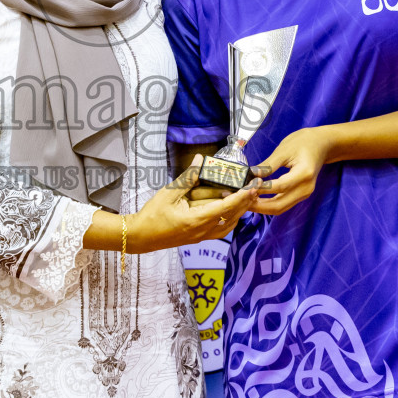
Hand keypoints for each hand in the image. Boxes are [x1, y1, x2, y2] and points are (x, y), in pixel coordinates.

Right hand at [131, 156, 259, 250]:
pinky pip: (221, 230)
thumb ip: (188, 177)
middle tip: (256, 187)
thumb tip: (200, 160)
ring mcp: (202, 236)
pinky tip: (231, 212)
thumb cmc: (153, 215)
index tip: (253, 186)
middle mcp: (203, 230)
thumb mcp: (169, 192)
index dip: (242, 196)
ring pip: (229, 225)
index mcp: (197, 220)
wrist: (141, 236)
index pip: (226, 206)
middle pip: (232, 216)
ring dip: (239, 211)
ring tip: (247, 198)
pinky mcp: (199, 238)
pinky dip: (230, 220)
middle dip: (245, 201)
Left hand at [253, 127, 332, 214]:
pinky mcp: (300, 195)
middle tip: (241, 199)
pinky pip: (283, 204)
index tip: (245, 187)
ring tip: (246, 201)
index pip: (280, 186)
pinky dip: (269, 204)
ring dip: (262, 207)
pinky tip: (256, 199)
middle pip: (279, 205)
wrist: (321, 145)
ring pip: (280, 208)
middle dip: (259, 205)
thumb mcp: (284, 150)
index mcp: (304, 174)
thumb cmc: (303, 142)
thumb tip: (251, 175)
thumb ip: (268, 165)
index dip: (261, 189)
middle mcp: (306, 188)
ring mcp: (304, 194)